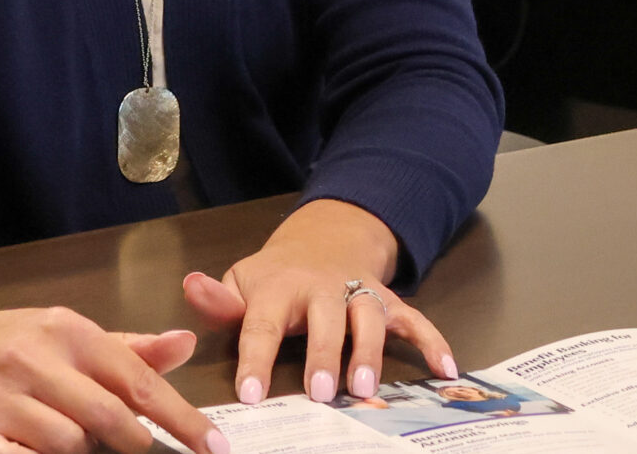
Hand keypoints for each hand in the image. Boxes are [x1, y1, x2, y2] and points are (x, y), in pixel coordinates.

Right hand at [0, 292, 227, 453]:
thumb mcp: (64, 333)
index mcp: (68, 331)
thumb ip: (127, 346)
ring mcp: (0, 397)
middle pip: (110, 419)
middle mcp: (36, 359)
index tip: (214, 447)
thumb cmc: (4, 343)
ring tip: (77, 445)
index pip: (138, 381)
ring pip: (68, 445)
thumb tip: (186, 342)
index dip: (182, 419)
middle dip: (137, 446)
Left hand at [180, 198, 456, 407]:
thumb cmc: (276, 278)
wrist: (324, 240)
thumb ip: (218, 299)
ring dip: (370, 350)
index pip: (261, 325)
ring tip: (367, 388)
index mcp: (279, 288)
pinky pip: (414, 318)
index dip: (255, 360)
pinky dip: (433, 341)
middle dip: (324, 355)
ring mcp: (358, 291)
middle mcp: (322, 288)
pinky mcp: (388, 300)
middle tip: (322, 394)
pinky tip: (445, 370)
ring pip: (368, 316)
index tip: (250, 396)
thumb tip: (191, 287)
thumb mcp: (241, 282)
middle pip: (325, 320)